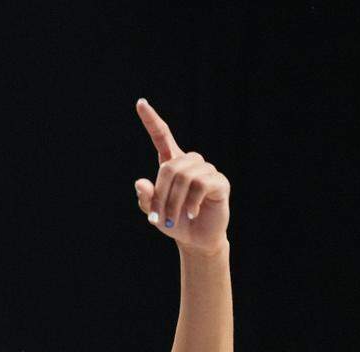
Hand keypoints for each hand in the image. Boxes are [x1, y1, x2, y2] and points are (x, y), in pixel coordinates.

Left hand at [134, 99, 230, 255]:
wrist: (196, 240)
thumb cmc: (174, 223)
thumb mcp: (154, 212)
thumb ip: (146, 198)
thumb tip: (141, 182)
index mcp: (172, 164)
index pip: (161, 136)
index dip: (151, 120)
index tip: (140, 103)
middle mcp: (190, 163)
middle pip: (170, 167)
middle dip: (161, 195)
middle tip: (158, 218)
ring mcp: (206, 171)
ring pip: (185, 176)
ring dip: (174, 202)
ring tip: (174, 219)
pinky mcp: (219, 182)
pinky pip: (201, 184)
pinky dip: (191, 202)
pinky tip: (192, 214)